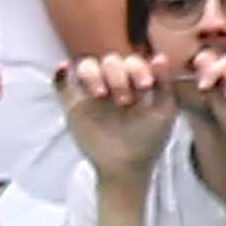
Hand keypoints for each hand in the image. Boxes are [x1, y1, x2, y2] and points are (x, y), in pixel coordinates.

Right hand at [57, 51, 176, 187]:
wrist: (126, 168)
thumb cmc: (148, 142)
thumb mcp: (164, 113)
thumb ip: (165, 85)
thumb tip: (159, 56)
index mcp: (132, 84)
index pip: (131, 62)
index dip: (138, 68)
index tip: (145, 86)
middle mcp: (112, 85)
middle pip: (110, 61)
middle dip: (118, 76)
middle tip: (124, 101)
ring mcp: (91, 95)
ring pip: (87, 66)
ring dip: (93, 73)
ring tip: (100, 94)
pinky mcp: (73, 108)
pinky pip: (61, 85)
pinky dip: (60, 75)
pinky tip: (65, 68)